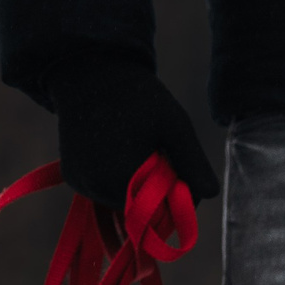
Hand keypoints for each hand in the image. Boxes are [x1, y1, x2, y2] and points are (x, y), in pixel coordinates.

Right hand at [52, 65, 219, 228]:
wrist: (90, 73)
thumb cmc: (138, 96)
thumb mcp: (175, 126)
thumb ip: (193, 162)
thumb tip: (211, 194)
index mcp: (121, 177)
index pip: (163, 211)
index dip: (177, 194)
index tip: (178, 165)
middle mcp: (95, 188)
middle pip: (143, 209)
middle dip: (157, 189)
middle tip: (158, 151)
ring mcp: (82, 184)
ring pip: (126, 202)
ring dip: (139, 185)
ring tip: (137, 148)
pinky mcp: (73, 178)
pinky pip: (107, 192)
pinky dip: (120, 180)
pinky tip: (119, 151)